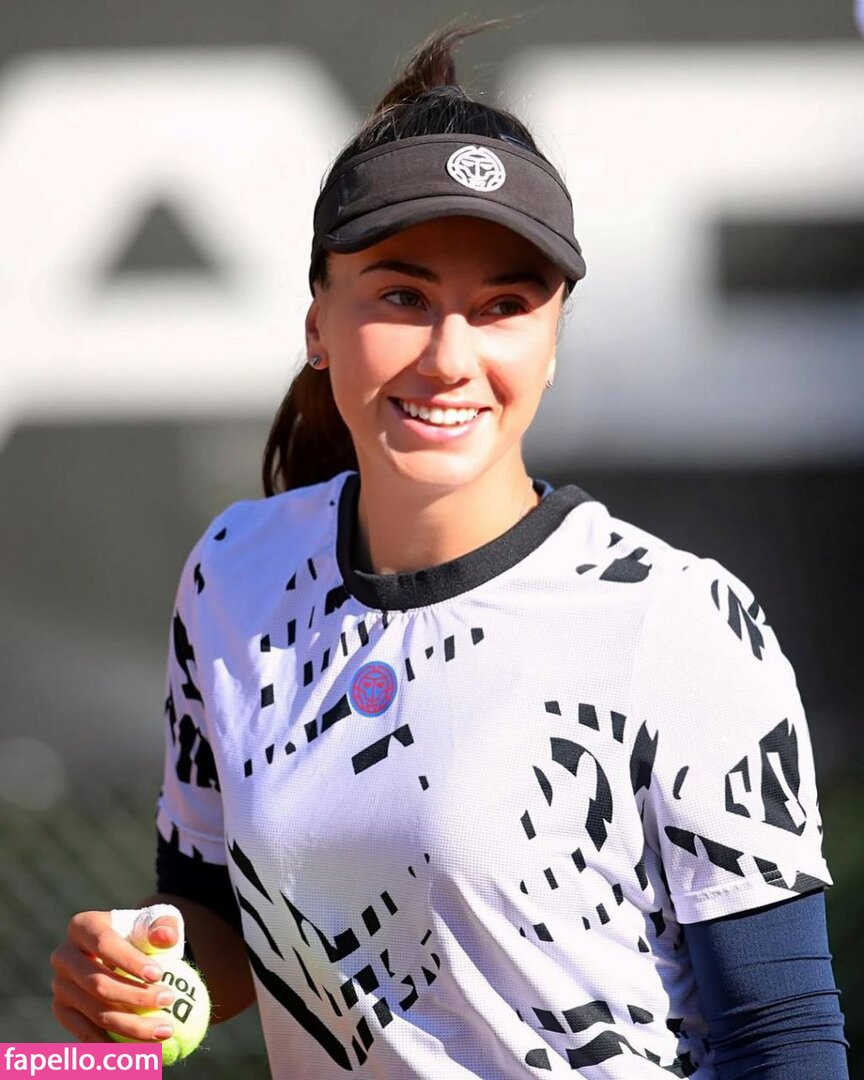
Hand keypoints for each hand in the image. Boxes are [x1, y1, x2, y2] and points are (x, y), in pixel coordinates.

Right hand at [50, 910, 178, 1042]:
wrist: (122, 951)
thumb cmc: (142, 934)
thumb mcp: (156, 922)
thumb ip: (163, 926)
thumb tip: (166, 938)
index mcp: (83, 926)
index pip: (105, 943)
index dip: (129, 961)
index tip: (158, 975)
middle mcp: (63, 956)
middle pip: (98, 983)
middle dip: (135, 996)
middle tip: (169, 1001)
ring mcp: (60, 986)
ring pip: (95, 1012)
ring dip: (131, 1026)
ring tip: (165, 1029)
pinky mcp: (62, 1010)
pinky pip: (86, 1032)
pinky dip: (112, 1045)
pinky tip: (140, 1051)